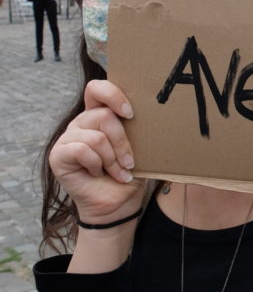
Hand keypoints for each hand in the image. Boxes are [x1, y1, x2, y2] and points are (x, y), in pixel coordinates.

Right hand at [49, 80, 142, 226]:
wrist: (118, 202)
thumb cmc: (130, 172)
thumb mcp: (138, 146)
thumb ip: (136, 126)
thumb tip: (156, 111)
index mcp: (100, 114)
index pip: (97, 89)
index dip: (113, 95)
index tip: (131, 114)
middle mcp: (82, 122)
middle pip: (104, 116)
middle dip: (122, 142)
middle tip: (129, 162)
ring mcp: (68, 137)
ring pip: (96, 137)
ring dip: (112, 159)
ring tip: (118, 172)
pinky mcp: (58, 154)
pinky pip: (81, 150)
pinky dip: (96, 165)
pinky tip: (97, 173)